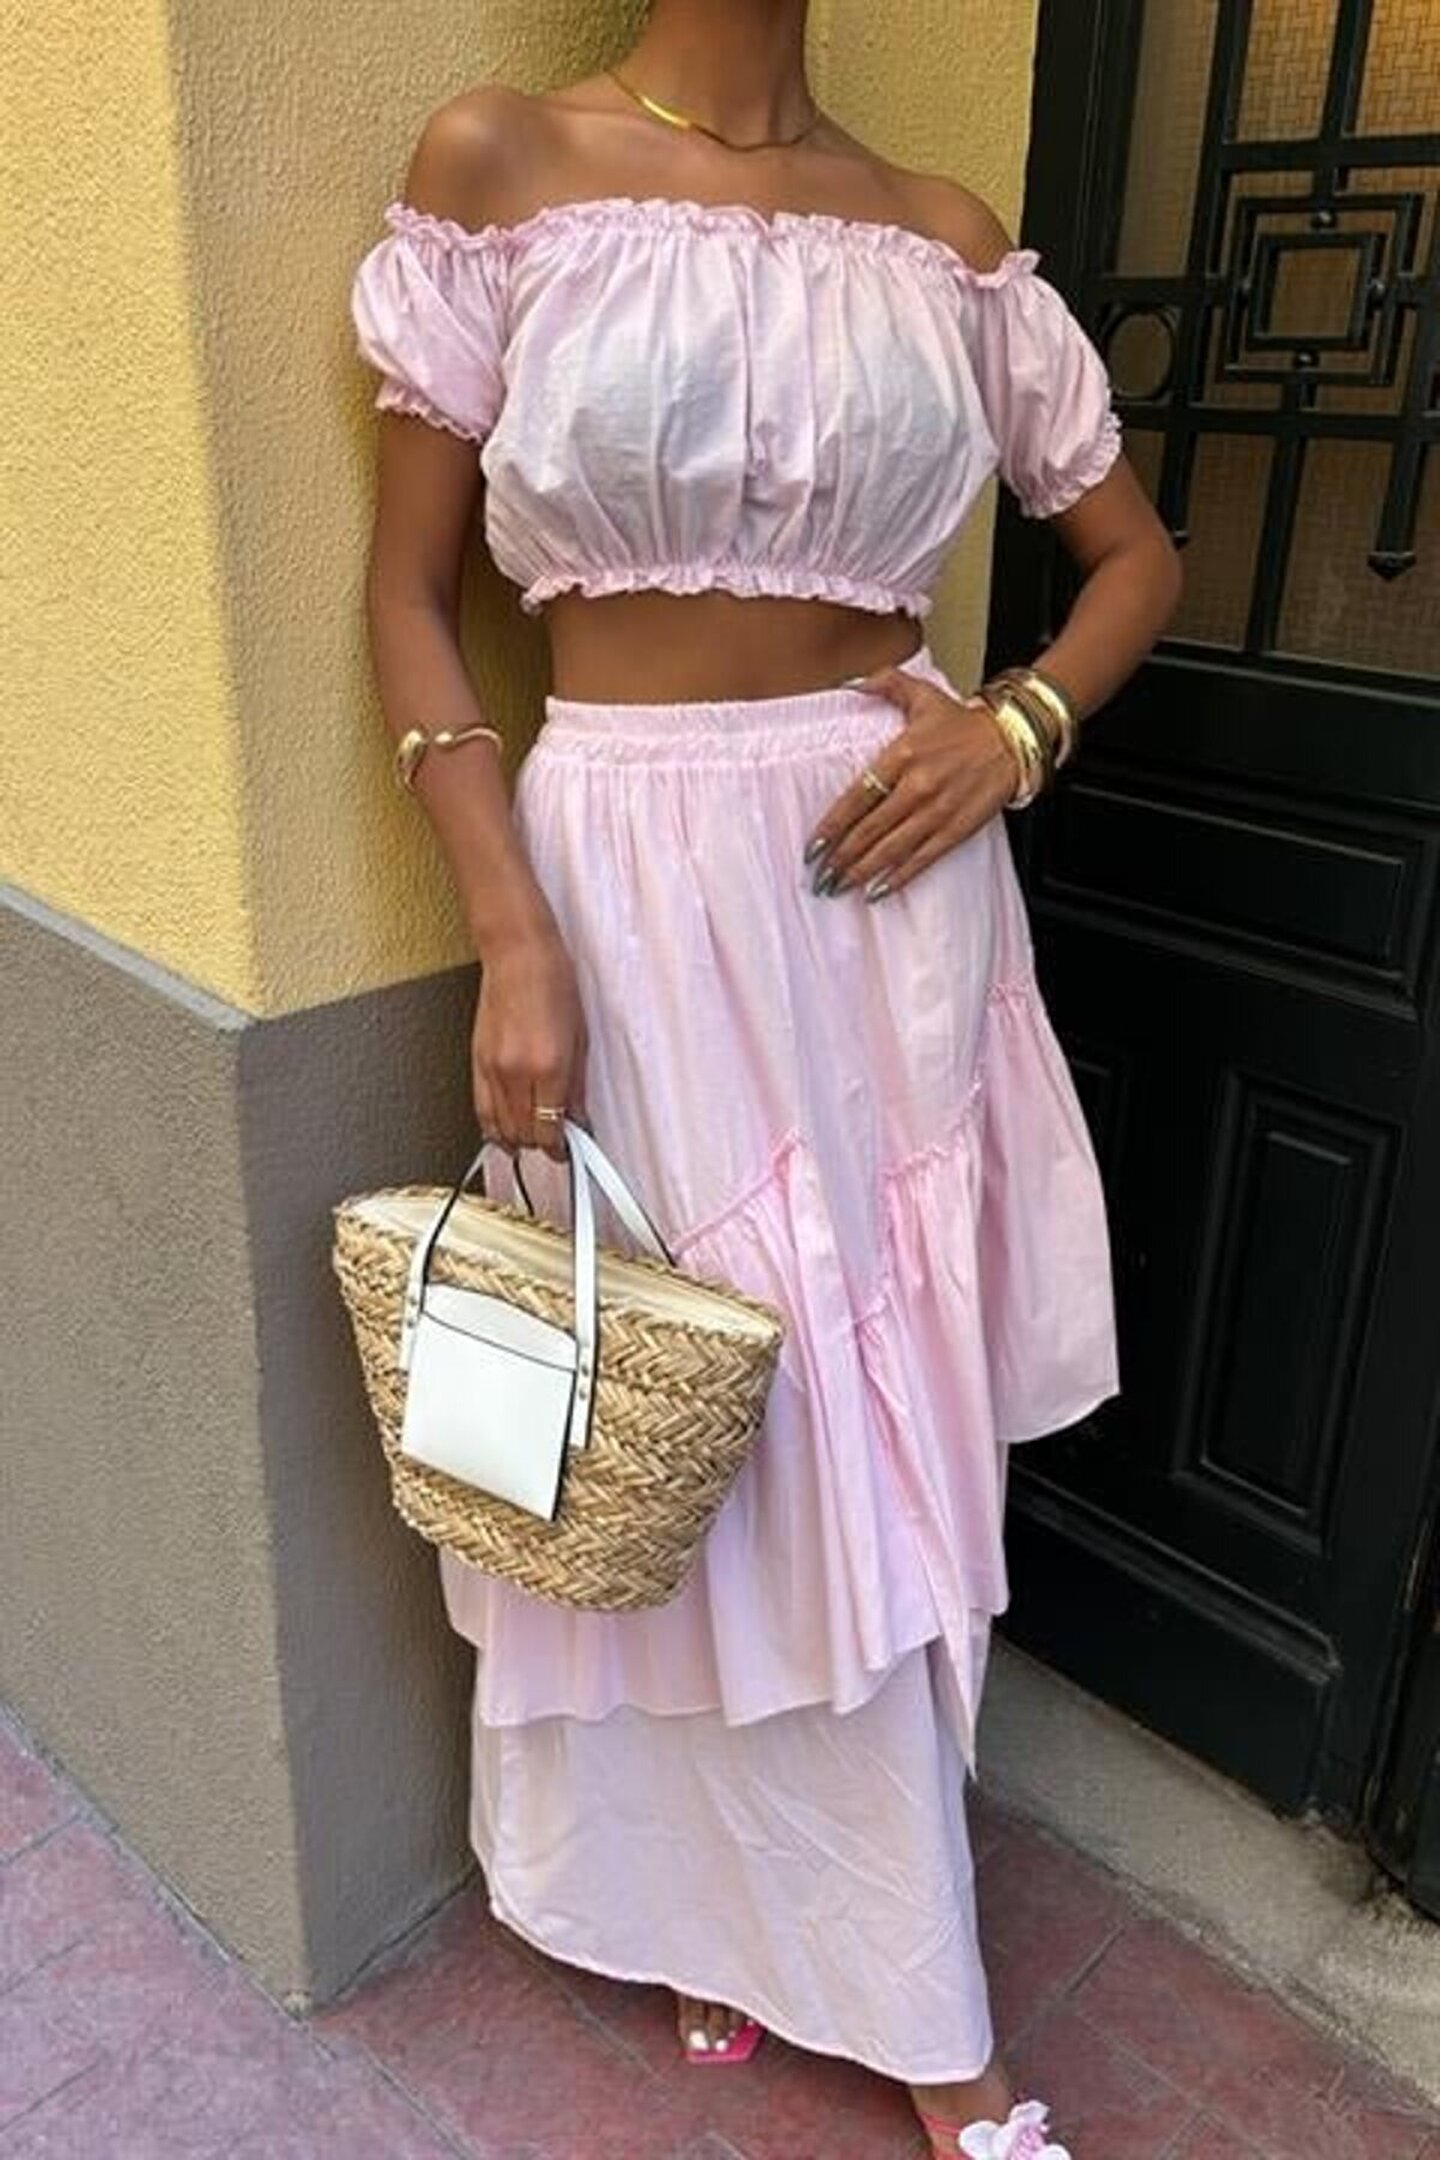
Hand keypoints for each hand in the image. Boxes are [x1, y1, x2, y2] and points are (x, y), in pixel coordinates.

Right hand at [471, 929, 589, 1160]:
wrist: (518, 954)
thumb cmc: (553, 984)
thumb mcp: (580, 1038)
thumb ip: (577, 1087)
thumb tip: (578, 1120)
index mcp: (549, 1067)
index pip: (551, 1130)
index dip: (562, 1148)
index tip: (571, 1149)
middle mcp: (517, 1073)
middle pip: (524, 1135)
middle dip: (542, 1145)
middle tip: (557, 1140)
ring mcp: (492, 1069)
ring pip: (500, 1129)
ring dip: (518, 1139)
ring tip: (534, 1135)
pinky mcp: (476, 1062)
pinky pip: (481, 1110)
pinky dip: (494, 1126)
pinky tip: (507, 1128)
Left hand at [803, 667, 1017, 900]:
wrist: (1014, 739)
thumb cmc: (964, 723)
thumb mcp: (923, 694)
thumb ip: (884, 684)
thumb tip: (850, 683)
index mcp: (902, 755)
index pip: (857, 798)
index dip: (832, 826)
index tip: (812, 846)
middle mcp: (917, 786)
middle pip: (869, 830)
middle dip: (840, 857)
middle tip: (818, 877)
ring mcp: (938, 811)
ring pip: (891, 849)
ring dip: (861, 872)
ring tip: (838, 888)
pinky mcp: (957, 829)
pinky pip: (922, 859)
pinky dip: (898, 878)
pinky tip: (877, 892)